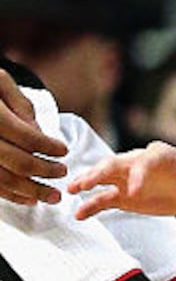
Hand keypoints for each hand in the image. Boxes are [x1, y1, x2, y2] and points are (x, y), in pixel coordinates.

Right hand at [0, 70, 67, 205]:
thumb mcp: (0, 82)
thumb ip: (21, 106)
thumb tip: (39, 135)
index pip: (27, 137)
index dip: (49, 147)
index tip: (63, 150)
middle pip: (19, 163)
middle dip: (45, 171)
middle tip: (62, 172)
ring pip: (5, 180)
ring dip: (32, 191)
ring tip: (53, 195)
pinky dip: (12, 195)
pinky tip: (29, 198)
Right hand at [69, 141, 175, 218]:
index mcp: (159, 155)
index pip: (143, 161)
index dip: (138, 175)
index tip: (134, 193)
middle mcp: (139, 163)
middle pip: (114, 164)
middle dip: (98, 173)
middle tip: (82, 184)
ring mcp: (129, 179)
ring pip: (104, 178)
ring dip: (87, 183)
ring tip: (70, 191)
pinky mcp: (126, 195)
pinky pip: (105, 198)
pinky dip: (92, 205)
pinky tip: (79, 214)